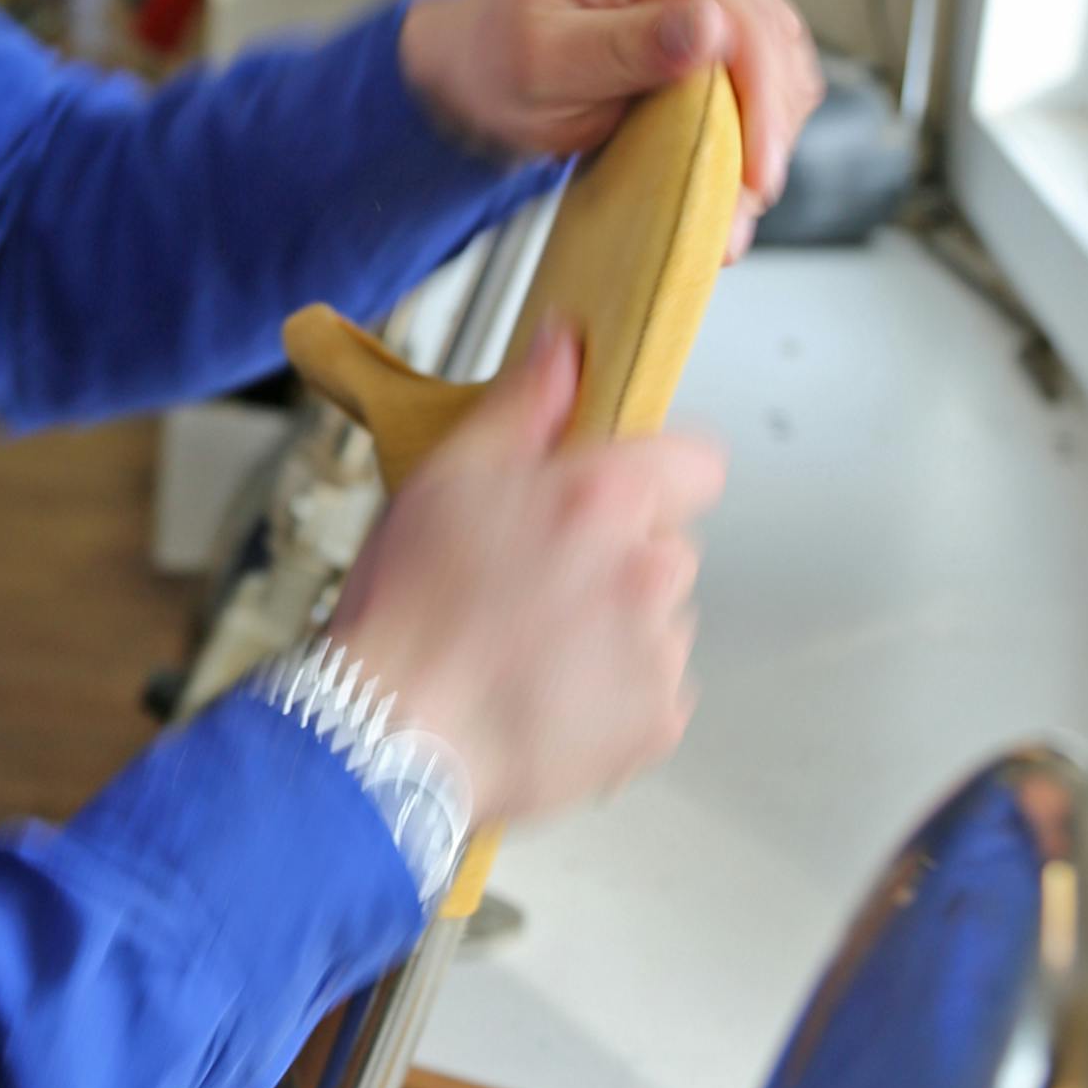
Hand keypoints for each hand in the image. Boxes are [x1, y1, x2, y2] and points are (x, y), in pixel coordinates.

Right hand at [324, 323, 723, 825]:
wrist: (389, 739)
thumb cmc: (405, 615)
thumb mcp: (446, 477)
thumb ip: (525, 404)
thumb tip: (564, 348)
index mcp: (607, 499)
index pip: (698, 461)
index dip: (655, 473)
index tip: (611, 496)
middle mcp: (650, 571)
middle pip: (665, 545)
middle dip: (614, 557)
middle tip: (533, 582)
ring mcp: (659, 653)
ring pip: (657, 620)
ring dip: (612, 627)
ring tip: (528, 647)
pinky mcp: (656, 723)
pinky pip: (651, 692)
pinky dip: (610, 695)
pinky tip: (543, 692)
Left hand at [400, 0, 822, 255]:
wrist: (479, 54)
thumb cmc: (497, 54)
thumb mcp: (543, 60)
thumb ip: (623, 46)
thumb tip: (708, 26)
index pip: (744, 17)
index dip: (762, 102)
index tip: (755, 174)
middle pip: (775, 40)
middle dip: (765, 132)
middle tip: (735, 209)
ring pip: (783, 56)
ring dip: (765, 131)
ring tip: (727, 198)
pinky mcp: (723, 6)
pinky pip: (768, 63)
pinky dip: (756, 118)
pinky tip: (727, 161)